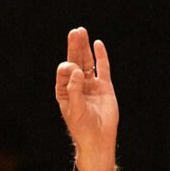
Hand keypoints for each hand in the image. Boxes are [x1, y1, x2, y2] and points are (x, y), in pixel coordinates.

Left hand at [55, 27, 118, 170]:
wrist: (98, 138)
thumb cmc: (82, 127)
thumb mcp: (75, 109)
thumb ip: (74, 90)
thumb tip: (76, 70)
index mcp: (65, 91)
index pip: (64, 73)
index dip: (67, 68)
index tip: (72, 69)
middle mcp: (77, 86)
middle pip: (76, 62)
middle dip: (74, 48)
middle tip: (75, 32)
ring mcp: (91, 85)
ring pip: (88, 62)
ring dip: (85, 48)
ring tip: (81, 32)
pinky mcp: (105, 87)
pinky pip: (103, 68)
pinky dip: (101, 56)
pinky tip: (97, 44)